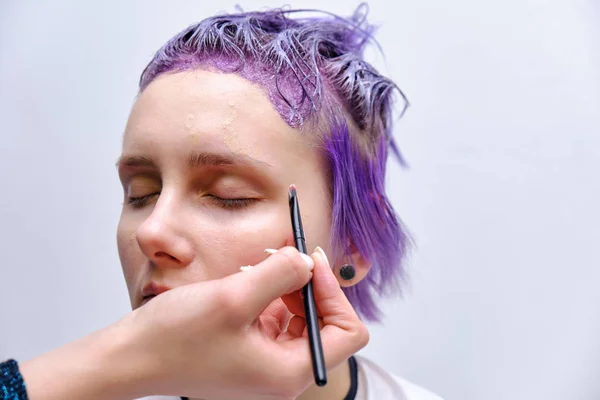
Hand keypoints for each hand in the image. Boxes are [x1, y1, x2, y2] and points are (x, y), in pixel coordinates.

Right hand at [19, 246, 367, 399]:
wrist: (130, 358)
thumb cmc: (175, 338)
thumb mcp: (234, 297)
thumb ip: (281, 274)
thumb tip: (308, 261)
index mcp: (289, 371)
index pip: (347, 331)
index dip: (334, 292)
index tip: (311, 261)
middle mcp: (282, 373)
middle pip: (324, 322)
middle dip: (309, 284)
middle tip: (287, 253)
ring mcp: (265, 364)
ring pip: (299, 317)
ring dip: (287, 286)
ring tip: (262, 264)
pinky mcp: (249, 352)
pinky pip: (275, 319)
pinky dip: (269, 295)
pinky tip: (248, 279)